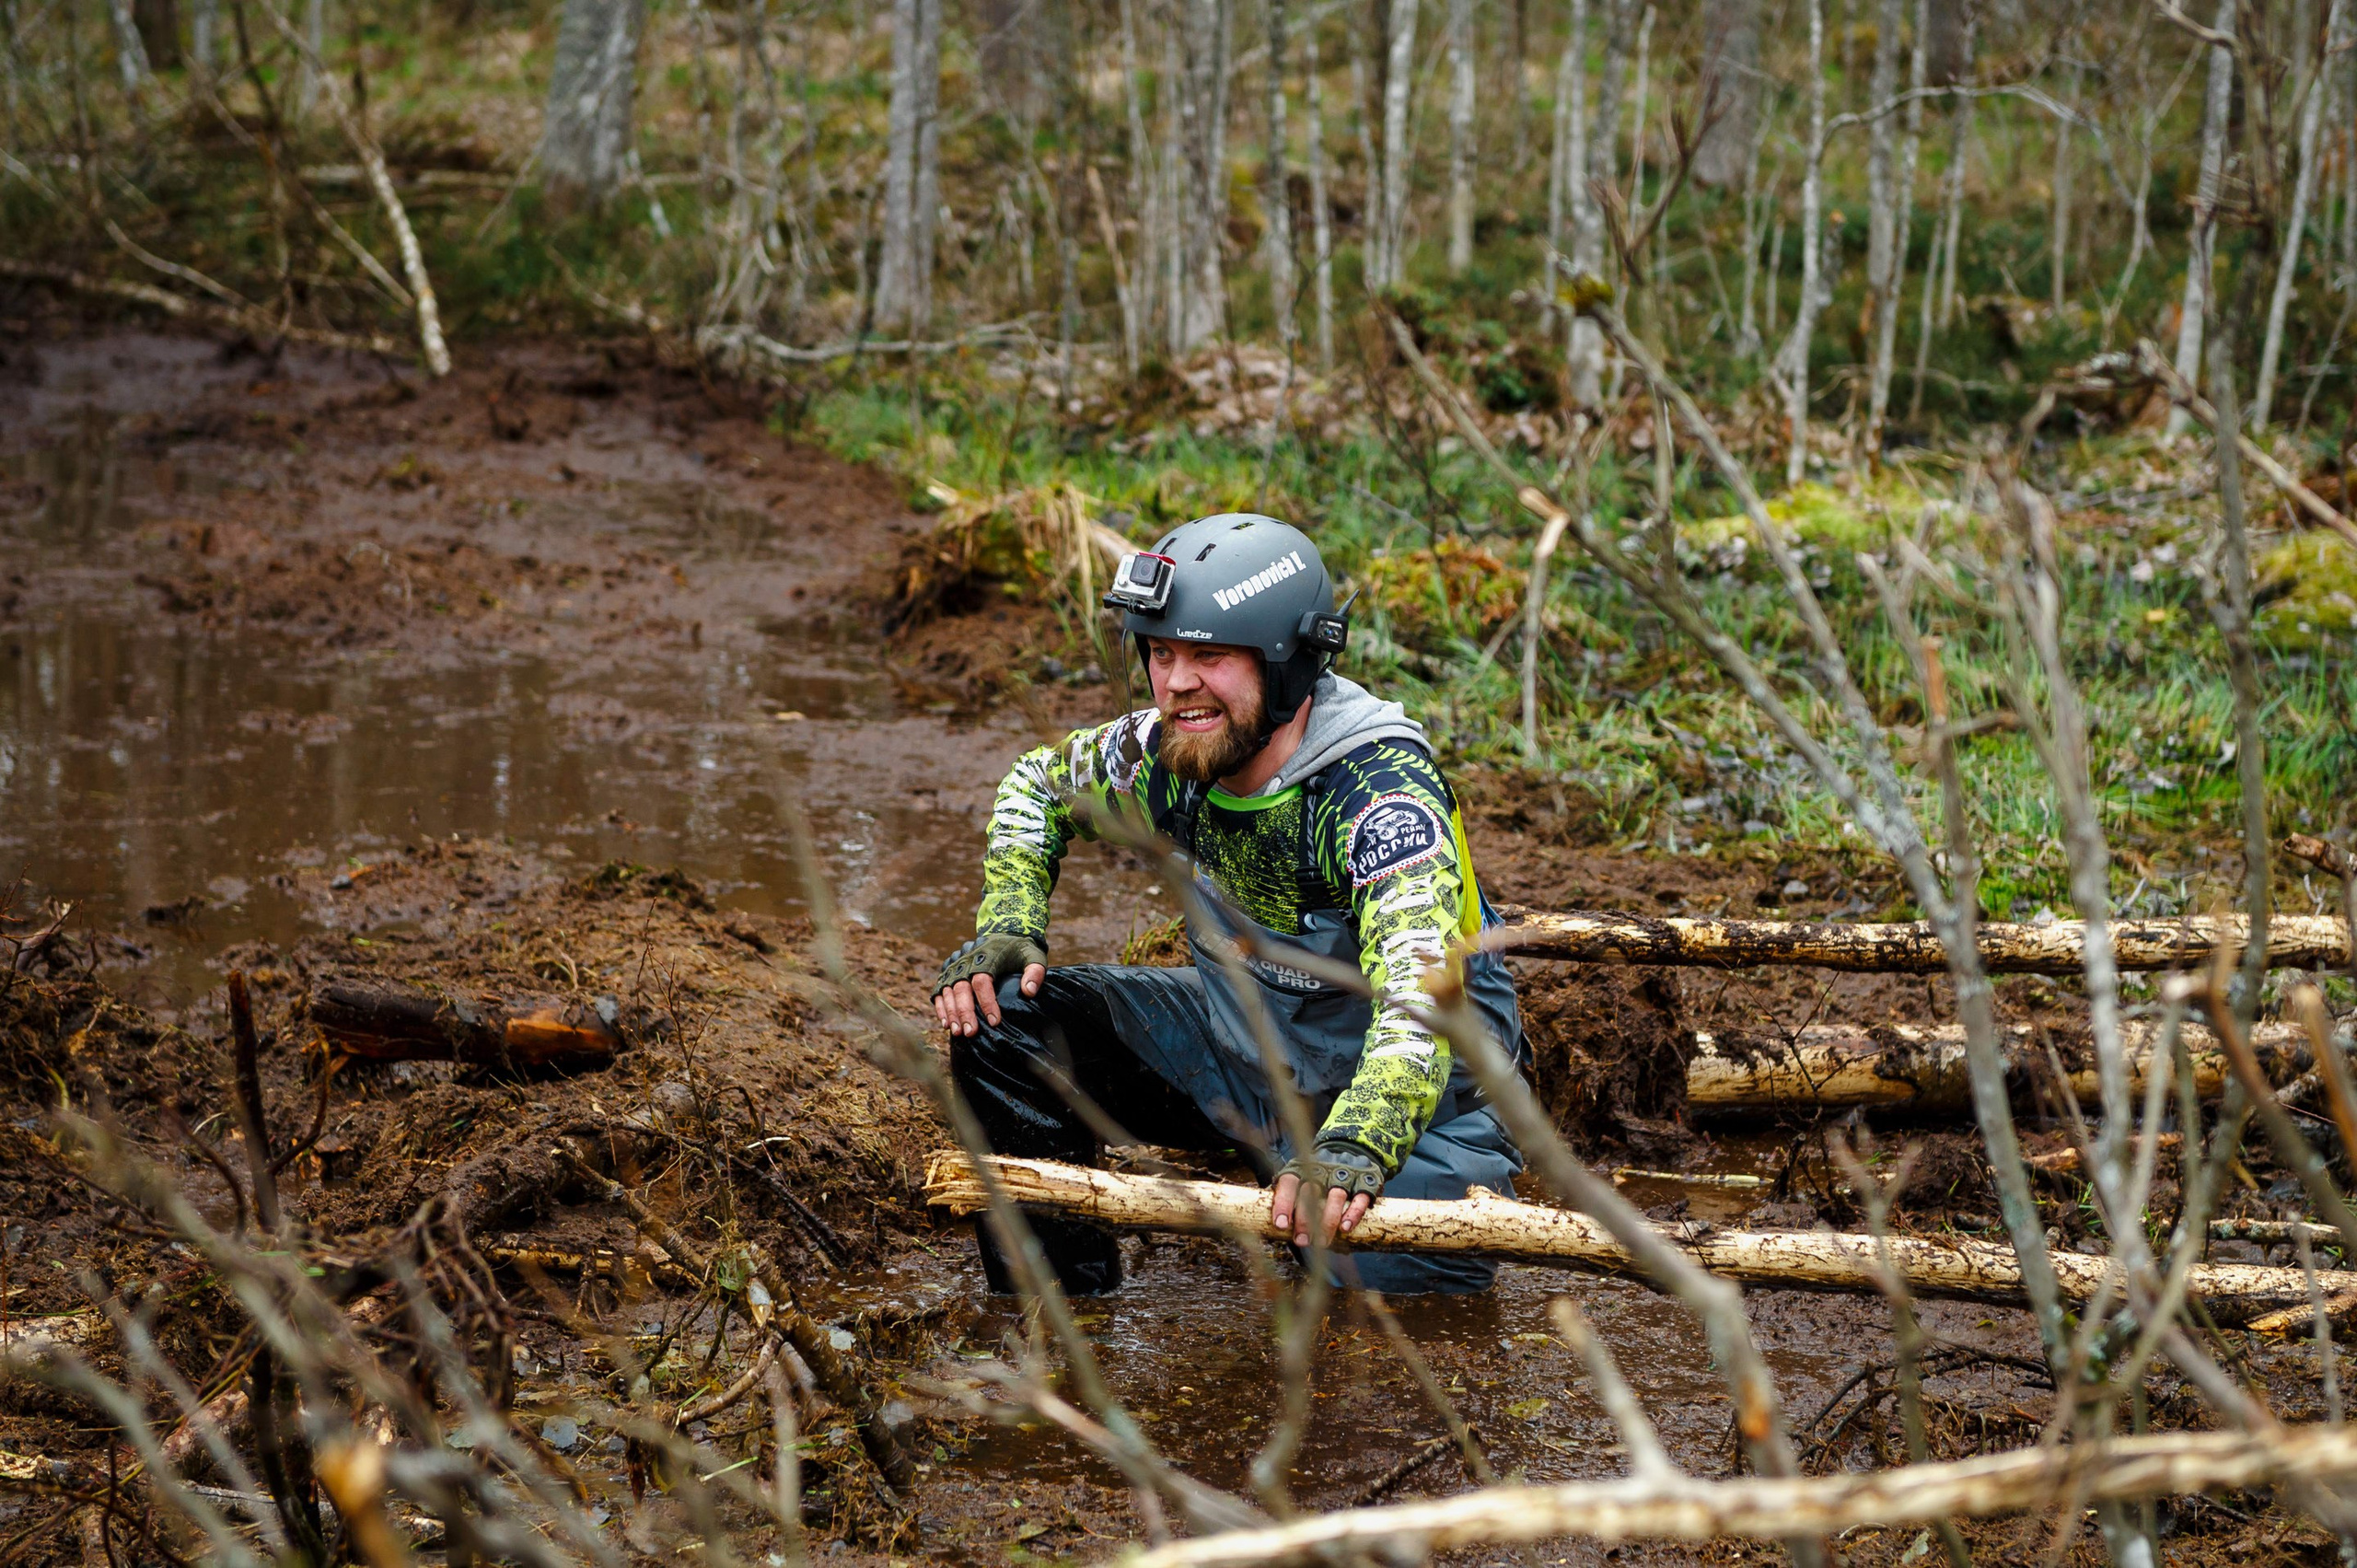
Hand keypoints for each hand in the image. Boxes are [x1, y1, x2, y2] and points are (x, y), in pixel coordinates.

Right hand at [931, 933, 1047, 1036]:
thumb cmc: (1020, 950)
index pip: (982, 981)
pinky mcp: (948, 972)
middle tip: (971, 1032)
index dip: (987, 1002)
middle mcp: (966, 961)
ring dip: (952, 1013)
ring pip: (949, 991)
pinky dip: (941, 1008)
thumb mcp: (1032, 956)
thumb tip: (1028, 992)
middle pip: (961, 988)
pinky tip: (946, 1024)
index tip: (994, 1022)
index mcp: (986, 956)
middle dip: (965, 1012)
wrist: (1004, 935)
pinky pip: (940, 991)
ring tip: (958, 1032)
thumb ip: (1034, 972)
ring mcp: (955, 967)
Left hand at [1270, 1174, 1372, 1247]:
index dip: (1283, 1204)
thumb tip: (1279, 1230)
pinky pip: (1359, 1198)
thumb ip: (1291, 1200)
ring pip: (1335, 1197)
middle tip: (1302, 1241)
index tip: (1281, 1225)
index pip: (1289, 1183)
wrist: (1351, 1150)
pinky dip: (1352, 1214)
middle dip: (1305, 1220)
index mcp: (1302, 1169)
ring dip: (1328, 1221)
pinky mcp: (1365, 1182)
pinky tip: (1345, 1228)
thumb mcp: (1301, 1180)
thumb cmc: (1319, 1177)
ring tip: (1322, 1242)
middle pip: (1311, 1193)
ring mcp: (1344, 1175)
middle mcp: (1322, 1171)